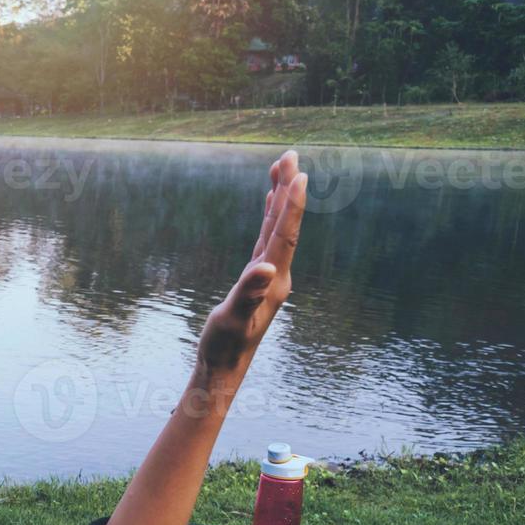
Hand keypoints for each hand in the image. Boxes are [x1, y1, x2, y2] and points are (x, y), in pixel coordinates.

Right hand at [196, 150, 307, 387]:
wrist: (224, 368)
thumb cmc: (224, 346)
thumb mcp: (232, 319)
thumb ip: (247, 293)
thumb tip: (265, 268)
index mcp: (274, 281)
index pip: (286, 236)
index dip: (293, 206)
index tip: (301, 174)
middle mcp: (277, 275)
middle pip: (285, 225)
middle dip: (288, 189)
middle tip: (289, 155)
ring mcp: (269, 277)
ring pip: (276, 229)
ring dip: (279, 198)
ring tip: (280, 169)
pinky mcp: (257, 279)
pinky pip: (267, 239)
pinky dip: (269, 217)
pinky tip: (269, 204)